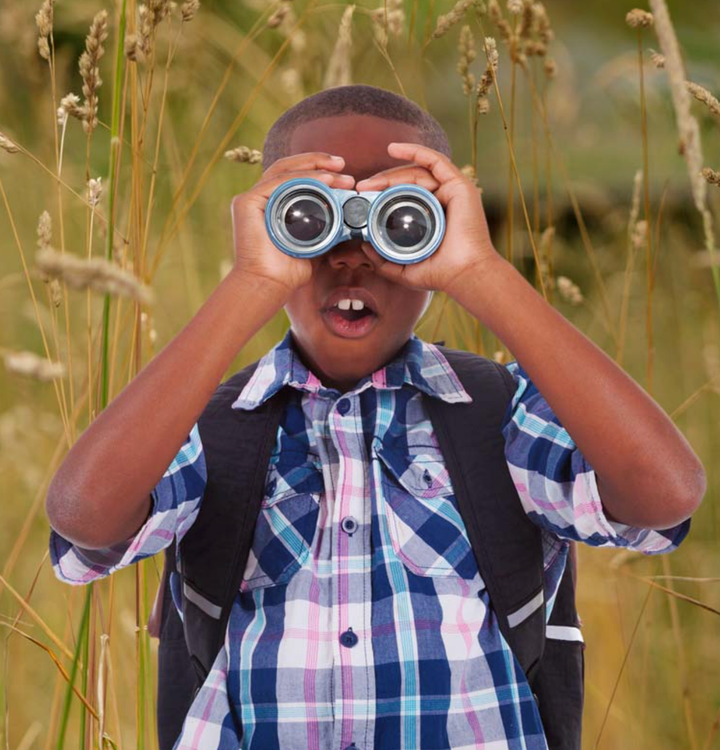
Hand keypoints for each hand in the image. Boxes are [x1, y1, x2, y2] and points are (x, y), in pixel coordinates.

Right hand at [230, 152, 355, 294]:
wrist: (269, 285)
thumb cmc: (289, 270)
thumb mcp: (316, 243)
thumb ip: (327, 228)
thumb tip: (350, 216)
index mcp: (274, 204)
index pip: (296, 177)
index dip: (319, 170)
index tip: (344, 175)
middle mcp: (261, 198)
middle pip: (290, 168)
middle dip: (318, 162)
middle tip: (343, 165)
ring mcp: (252, 198)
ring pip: (285, 171)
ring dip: (314, 167)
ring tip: (338, 170)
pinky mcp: (247, 202)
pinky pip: (278, 182)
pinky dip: (302, 177)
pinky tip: (324, 179)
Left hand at [354, 142, 501, 295]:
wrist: (463, 274)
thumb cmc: (440, 273)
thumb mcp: (403, 269)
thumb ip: (383, 261)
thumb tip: (363, 247)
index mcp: (431, 217)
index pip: (404, 196)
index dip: (382, 193)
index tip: (363, 196)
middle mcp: (441, 201)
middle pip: (408, 182)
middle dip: (382, 182)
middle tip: (361, 188)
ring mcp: (450, 191)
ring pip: (417, 172)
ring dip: (391, 173)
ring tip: (371, 182)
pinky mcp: (458, 184)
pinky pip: (434, 160)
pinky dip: (414, 151)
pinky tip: (393, 149)